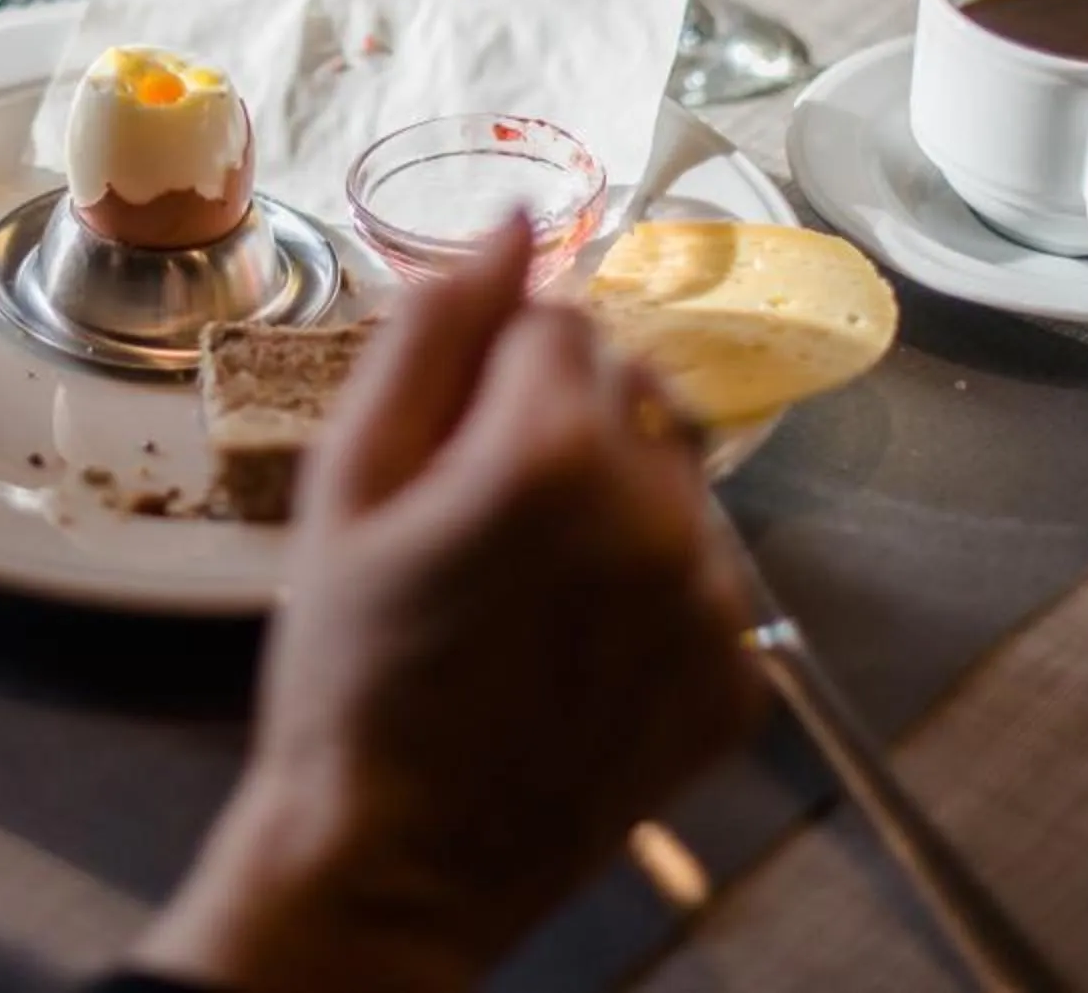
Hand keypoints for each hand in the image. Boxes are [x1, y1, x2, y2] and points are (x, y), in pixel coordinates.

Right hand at [134, 222, 763, 991]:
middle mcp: (658, 516)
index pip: (559, 320)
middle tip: (476, 523)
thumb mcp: (348, 481)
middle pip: (629, 389)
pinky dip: (649, 592)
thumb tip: (511, 224)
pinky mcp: (739, 677)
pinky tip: (573, 648)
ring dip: (612, 504)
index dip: (490, 372)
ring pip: (673, 478)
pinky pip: (704, 577)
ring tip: (525, 593)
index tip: (447, 447)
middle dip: (557, 425)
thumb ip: (433, 332)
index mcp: (552, 451)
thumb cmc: (348, 672)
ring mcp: (713, 605)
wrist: (393, 864)